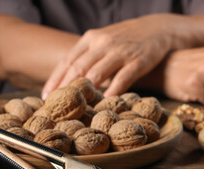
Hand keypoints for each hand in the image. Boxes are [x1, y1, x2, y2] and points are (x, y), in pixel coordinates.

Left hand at [42, 14, 169, 98]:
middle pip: (78, 68)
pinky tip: (105, 101)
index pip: (67, 60)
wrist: (157, 28)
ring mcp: (120, 51)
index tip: (46, 95)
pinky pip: (123, 77)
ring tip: (75, 106)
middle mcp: (102, 43)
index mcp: (90, 38)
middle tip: (57, 105)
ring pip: (97, 72)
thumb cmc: (125, 38)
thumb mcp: (103, 40)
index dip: (55, 78)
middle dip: (65, 88)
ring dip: (85, 90)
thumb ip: (88, 56)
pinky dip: (113, 90)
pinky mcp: (138, 60)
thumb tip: (70, 78)